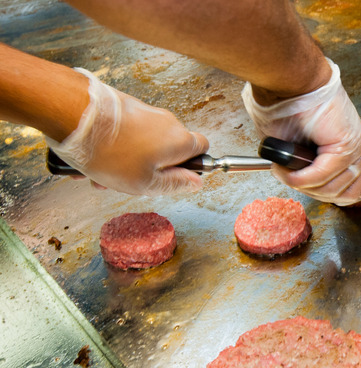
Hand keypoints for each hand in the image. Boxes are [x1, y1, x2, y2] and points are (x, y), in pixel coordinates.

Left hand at [46, 68, 208, 194]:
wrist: (75, 115)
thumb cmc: (111, 152)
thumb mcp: (145, 183)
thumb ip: (175, 184)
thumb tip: (195, 182)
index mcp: (179, 141)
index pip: (202, 150)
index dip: (191, 166)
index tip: (175, 178)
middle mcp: (166, 122)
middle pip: (168, 150)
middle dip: (151, 168)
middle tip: (130, 182)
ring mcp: (144, 112)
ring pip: (144, 143)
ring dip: (128, 161)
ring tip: (101, 174)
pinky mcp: (123, 106)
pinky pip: (125, 133)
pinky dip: (114, 147)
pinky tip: (93, 159)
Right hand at [242, 59, 360, 205]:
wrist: (292, 81)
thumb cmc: (289, 106)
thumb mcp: (300, 144)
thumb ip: (311, 167)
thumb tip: (305, 183)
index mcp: (352, 146)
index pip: (358, 188)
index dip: (334, 195)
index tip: (313, 189)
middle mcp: (360, 147)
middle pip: (347, 194)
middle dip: (315, 192)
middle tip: (292, 178)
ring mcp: (357, 147)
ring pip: (333, 189)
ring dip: (304, 185)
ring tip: (287, 171)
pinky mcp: (347, 144)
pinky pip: (323, 175)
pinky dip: (301, 177)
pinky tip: (289, 170)